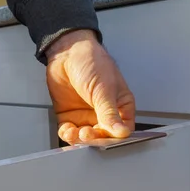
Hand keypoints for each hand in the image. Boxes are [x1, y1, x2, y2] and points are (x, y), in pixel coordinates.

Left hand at [45, 30, 134, 144]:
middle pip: (104, 137)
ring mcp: (87, 115)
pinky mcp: (70, 115)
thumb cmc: (92, 61)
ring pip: (87, 137)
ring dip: (82, 140)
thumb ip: (110, 112)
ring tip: (78, 134)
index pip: (123, 129)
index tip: (108, 138)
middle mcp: (105, 113)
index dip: (116, 137)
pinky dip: (68, 135)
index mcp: (121, 105)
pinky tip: (68, 131)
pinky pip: (70, 132)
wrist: (66, 51)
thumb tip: (121, 132)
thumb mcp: (104, 88)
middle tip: (90, 135)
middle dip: (97, 139)